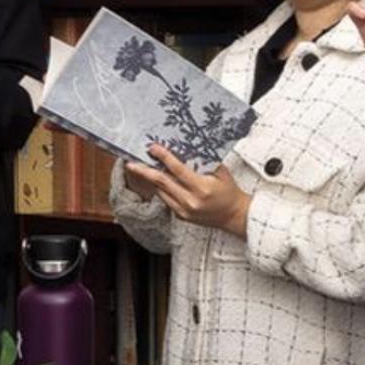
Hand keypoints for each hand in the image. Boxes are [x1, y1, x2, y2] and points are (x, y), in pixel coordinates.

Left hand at [124, 143, 250, 236]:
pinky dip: (162, 189)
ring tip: (141, 168)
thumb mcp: (220, 172)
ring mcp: (184, 210)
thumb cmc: (228, 192)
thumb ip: (203, 161)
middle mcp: (190, 201)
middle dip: (144, 171)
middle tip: (131, 163)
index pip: (177, 169)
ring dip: (151, 180)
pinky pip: (166, 199)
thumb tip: (184, 148)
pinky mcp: (180, 216)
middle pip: (162, 182)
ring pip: (161, 191)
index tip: (153, 148)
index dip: (163, 157)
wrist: (233, 215)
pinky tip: (159, 181)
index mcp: (201, 188)